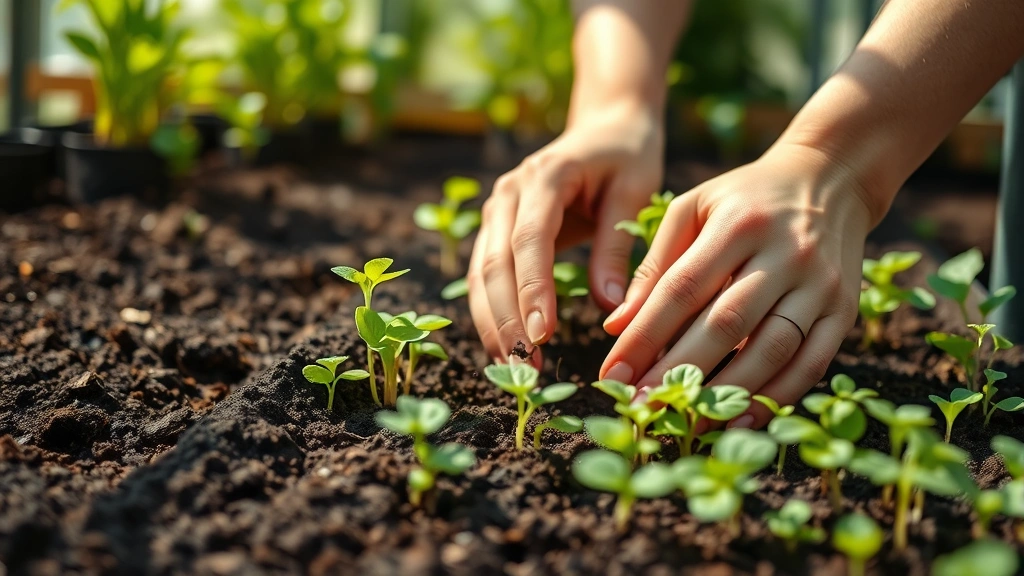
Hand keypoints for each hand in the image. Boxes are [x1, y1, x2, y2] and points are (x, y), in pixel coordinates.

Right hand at [467, 100, 663, 362]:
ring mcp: (497, 209)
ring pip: (481, 273)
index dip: (532, 290)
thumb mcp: (634, 192)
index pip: (531, 241)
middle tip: (525, 364)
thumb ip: (617, 246)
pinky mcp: (497, 228)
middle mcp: (509, 192)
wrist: (606, 127)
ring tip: (513, 366)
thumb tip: (610, 308)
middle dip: (507, 318)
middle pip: (495, 262)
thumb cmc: (627, 158)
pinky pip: (485, 275)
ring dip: (493, 322)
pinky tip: (505, 346)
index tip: (544, 334)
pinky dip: (491, 312)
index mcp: (545, 176)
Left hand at [601, 143, 879, 427]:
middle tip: (642, 407)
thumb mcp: (693, 209)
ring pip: (772, 348)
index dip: (645, 335)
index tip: (612, 373)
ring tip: (687, 424)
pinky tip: (741, 420)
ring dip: (727, 393)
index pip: (682, 288)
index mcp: (737, 223)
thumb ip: (654, 265)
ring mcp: (819, 284)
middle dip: (679, 372)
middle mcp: (784, 253)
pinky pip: (812, 362)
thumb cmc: (744, 200)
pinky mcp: (845, 309)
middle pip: (726, 323)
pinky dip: (777, 396)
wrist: (831, 180)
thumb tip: (615, 326)